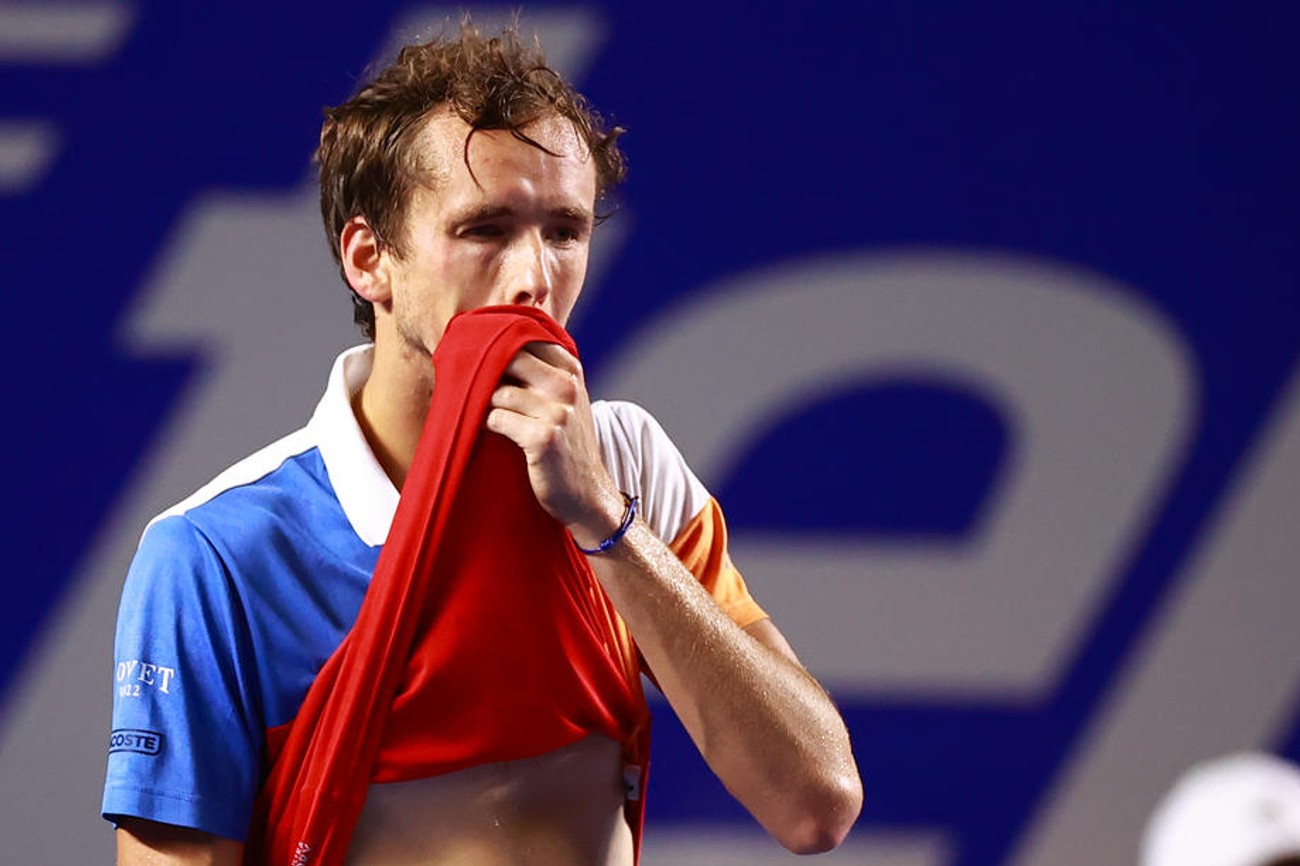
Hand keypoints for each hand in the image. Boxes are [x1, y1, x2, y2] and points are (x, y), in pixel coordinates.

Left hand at [485, 341, 623, 544]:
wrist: (587, 492)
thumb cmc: (566, 445)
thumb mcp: (566, 399)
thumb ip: (541, 371)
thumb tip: (493, 344)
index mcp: (570, 370)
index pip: (526, 338)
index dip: (498, 345)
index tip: (481, 356)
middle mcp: (567, 386)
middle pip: (509, 358)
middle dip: (486, 372)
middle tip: (473, 388)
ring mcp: (558, 412)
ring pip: (499, 392)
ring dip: (486, 406)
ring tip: (490, 417)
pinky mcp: (543, 438)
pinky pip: (498, 419)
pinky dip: (489, 425)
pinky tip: (496, 433)